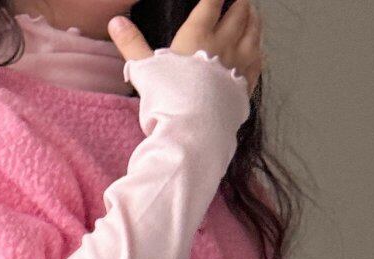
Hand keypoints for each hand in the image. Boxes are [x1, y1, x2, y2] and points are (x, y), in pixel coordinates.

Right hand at [109, 0, 264, 92]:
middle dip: (240, 3)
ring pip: (253, 31)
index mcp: (198, 35)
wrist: (193, 131)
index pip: (212, 2)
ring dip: (253, 19)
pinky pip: (258, 59)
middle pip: (239, 13)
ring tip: (252, 14)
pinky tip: (256, 48)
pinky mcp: (246, 84)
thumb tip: (115, 21)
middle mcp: (223, 43)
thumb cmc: (167, 100)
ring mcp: (239, 63)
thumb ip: (132, 44)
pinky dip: (258, 48)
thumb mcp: (144, 70)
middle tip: (238, 1)